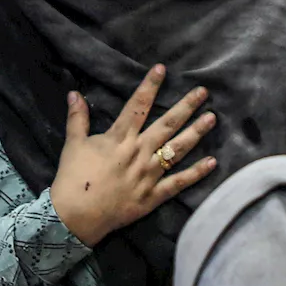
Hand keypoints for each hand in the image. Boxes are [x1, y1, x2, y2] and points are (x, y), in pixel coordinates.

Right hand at [50, 65, 216, 246]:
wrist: (76, 215)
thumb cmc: (73, 178)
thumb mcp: (73, 144)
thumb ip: (77, 118)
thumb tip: (74, 92)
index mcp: (119, 138)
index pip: (138, 105)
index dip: (150, 86)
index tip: (162, 69)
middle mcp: (139, 152)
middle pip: (167, 124)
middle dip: (186, 106)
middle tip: (203, 92)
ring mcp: (149, 174)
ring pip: (178, 149)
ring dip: (196, 133)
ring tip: (212, 118)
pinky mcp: (154, 195)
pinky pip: (179, 182)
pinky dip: (196, 173)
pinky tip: (212, 162)